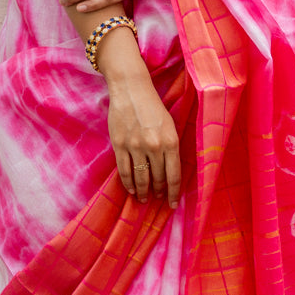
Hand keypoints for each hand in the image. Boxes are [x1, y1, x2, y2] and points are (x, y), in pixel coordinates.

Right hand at [104, 58, 180, 206]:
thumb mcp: (170, 125)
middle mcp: (154, 146)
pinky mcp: (120, 145)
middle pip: (157, 178)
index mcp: (170, 141)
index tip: (172, 204)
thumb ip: (171, 147)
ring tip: (142, 198)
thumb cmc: (153, 107)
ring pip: (140, 177)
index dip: (173, 193)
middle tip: (157, 199)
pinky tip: (130, 189)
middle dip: (158, 192)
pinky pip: (124, 170)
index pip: (174, 175)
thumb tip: (170, 171)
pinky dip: (128, 182)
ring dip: (142, 191)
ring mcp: (135, 146)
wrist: (131, 89)